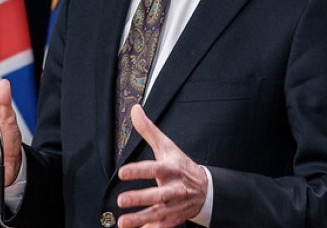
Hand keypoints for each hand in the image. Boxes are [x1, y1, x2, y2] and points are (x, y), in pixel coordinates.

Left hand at [115, 105, 207, 227]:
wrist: (205, 189)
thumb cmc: (180, 165)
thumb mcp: (166, 146)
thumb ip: (148, 130)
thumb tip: (135, 109)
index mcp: (171, 169)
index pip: (153, 169)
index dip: (138, 171)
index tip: (122, 172)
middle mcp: (174, 188)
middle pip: (157, 195)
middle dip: (140, 198)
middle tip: (121, 200)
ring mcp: (175, 205)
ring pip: (158, 214)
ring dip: (141, 219)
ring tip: (123, 222)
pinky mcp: (174, 218)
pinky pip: (163, 226)